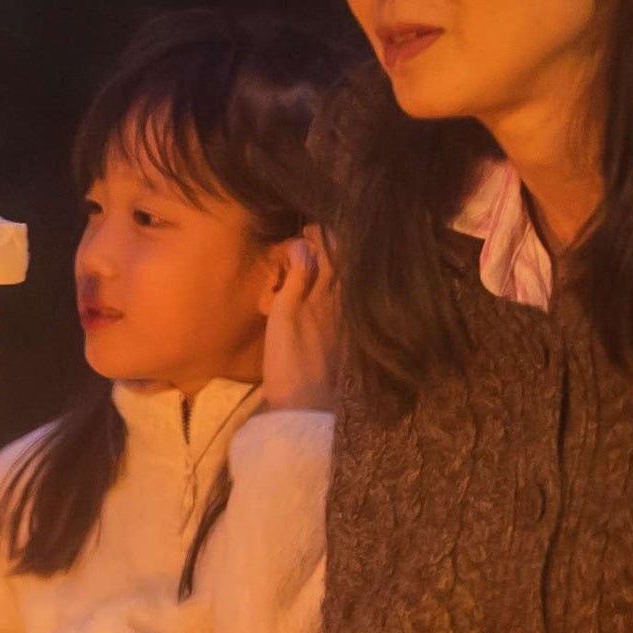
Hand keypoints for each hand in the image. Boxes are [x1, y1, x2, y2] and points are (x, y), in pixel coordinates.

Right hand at [260, 224, 343, 413]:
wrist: (306, 404)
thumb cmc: (288, 359)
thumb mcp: (283, 315)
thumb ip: (296, 279)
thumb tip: (304, 244)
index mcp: (330, 294)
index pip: (334, 251)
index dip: (322, 235)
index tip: (307, 228)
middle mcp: (346, 302)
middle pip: (345, 265)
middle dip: (330, 248)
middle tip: (310, 241)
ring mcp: (350, 320)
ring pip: (347, 283)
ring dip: (333, 268)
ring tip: (315, 262)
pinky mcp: (348, 336)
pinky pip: (346, 301)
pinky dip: (336, 288)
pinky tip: (324, 291)